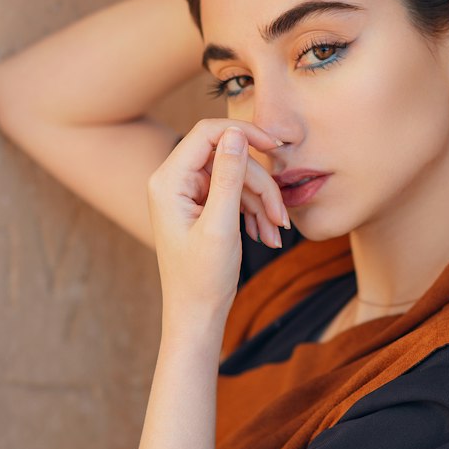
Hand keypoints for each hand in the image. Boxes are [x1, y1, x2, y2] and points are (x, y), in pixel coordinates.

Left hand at [147, 117, 290, 326]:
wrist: (195, 315)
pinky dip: (254, 211)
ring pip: (236, 176)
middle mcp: (173, 181)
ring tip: (276, 233)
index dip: (244, 133)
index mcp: (168, 181)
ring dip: (261, 202)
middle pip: (228, 157)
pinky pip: (234, 193)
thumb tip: (236, 134)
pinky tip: (266, 235)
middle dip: (259, 184)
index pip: (208, 133)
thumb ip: (229, 177)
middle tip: (280, 216)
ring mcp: (187, 193)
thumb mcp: (221, 226)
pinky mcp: (201, 205)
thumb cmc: (202, 278)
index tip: (276, 145)